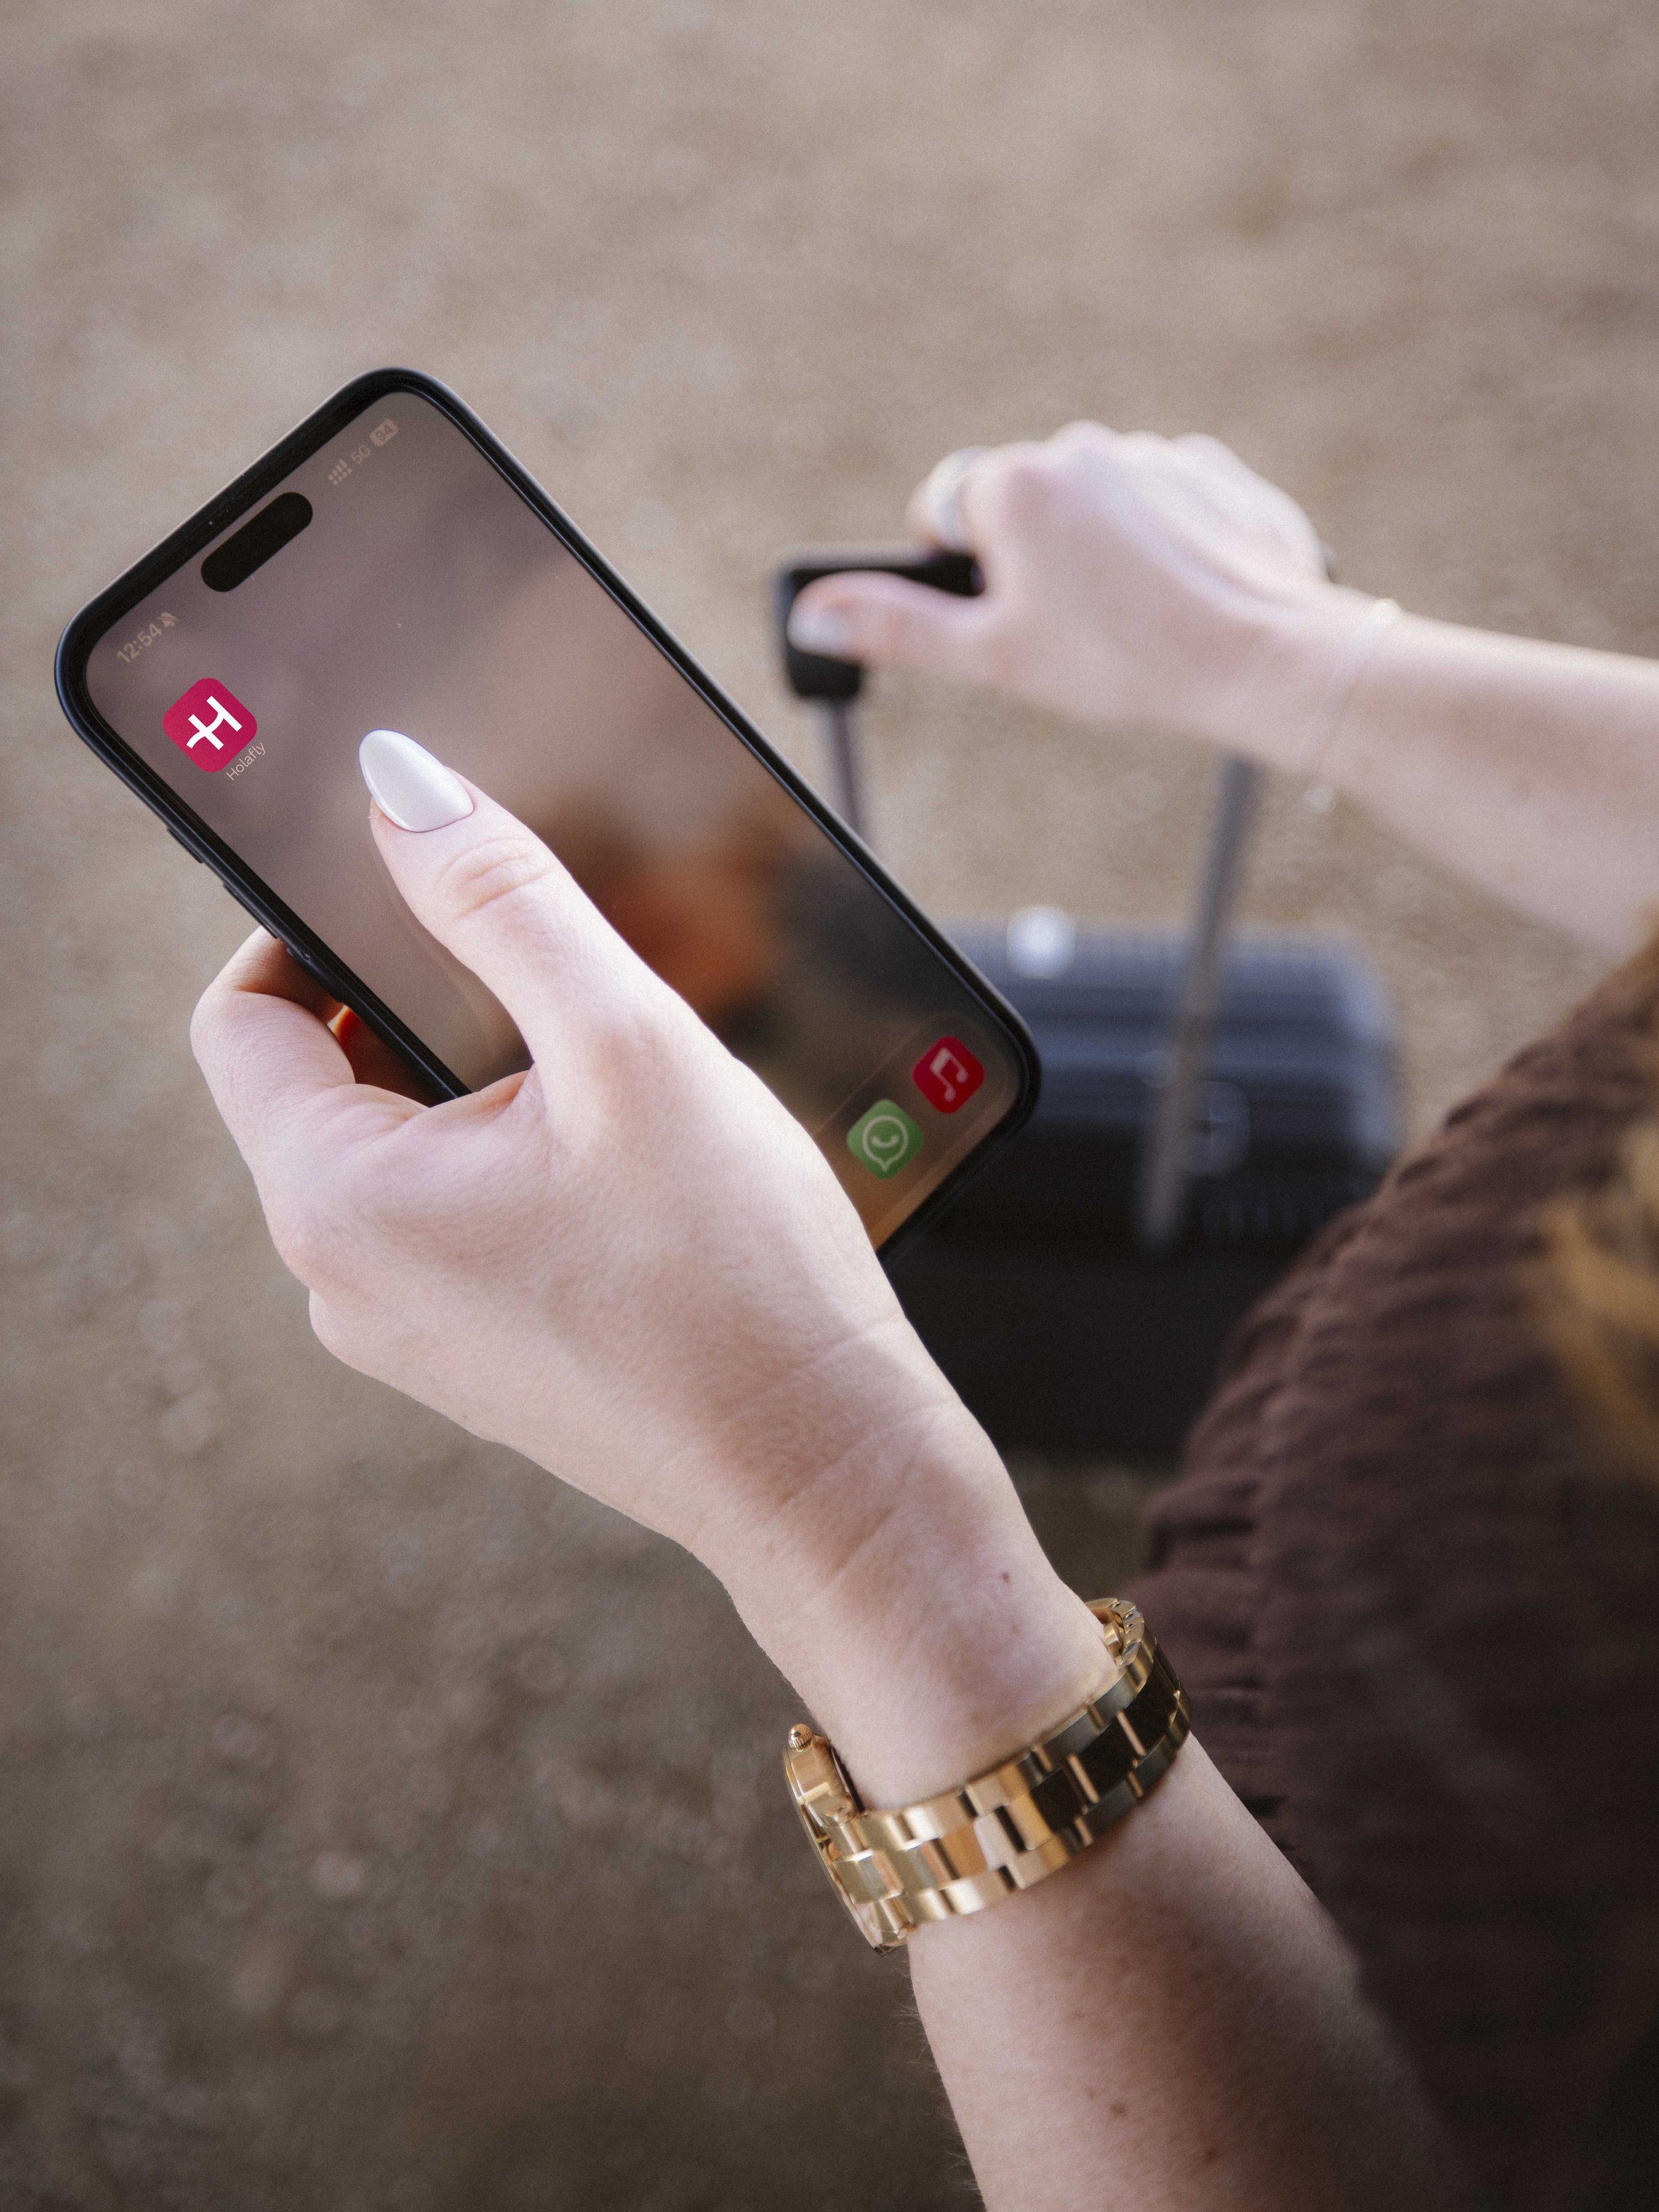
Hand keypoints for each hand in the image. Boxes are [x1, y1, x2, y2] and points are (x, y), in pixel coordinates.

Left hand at [191, 736, 1105, 1802]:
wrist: (829, 1471)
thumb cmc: (740, 1279)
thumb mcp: (626, 1044)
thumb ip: (504, 898)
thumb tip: (402, 787)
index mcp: (338, 1201)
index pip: (243, 1013)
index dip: (310, 923)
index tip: (413, 881)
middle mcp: (344, 1282)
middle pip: (325, 1078)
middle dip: (424, 999)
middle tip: (548, 971)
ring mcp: (409, 1331)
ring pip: (402, 1146)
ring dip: (483, 1080)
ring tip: (610, 1076)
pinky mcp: (476, 1355)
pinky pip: (455, 1216)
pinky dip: (516, 1157)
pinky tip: (627, 1159)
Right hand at [788, 422, 1378, 766]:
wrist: (1260, 657)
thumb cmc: (1122, 662)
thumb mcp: (993, 656)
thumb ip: (896, 628)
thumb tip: (811, 614)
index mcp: (1013, 482)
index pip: (946, 512)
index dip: (964, 573)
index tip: (1005, 614)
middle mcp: (1079, 447)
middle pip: (1022, 506)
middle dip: (1033, 563)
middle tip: (1072, 631)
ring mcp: (1151, 455)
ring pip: (1095, 507)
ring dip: (1099, 555)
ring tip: (1133, 621)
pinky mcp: (1211, 471)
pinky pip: (1162, 504)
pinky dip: (1162, 546)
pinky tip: (1180, 598)